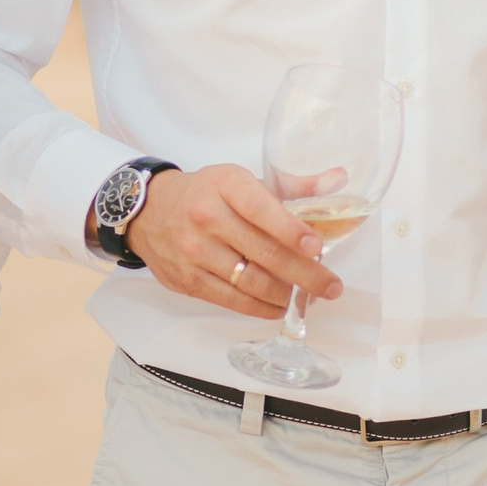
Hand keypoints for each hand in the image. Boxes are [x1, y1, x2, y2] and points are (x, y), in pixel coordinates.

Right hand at [122, 163, 345, 320]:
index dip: (293, 231)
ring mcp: (195, 252)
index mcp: (226, 186)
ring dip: (285, 293)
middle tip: (332, 287)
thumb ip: (292, 185)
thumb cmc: (206, 194)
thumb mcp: (242, 179)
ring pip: (250, 280)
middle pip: (264, 252)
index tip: (319, 247)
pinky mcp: (186, 280)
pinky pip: (230, 299)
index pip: (263, 210)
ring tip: (308, 297)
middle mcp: (208, 218)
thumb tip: (338, 179)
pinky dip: (259, 307)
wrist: (148, 211)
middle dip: (305, 274)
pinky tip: (279, 306)